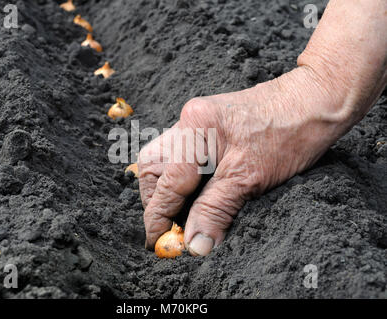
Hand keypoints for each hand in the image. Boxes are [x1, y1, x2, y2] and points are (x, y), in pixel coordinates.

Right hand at [138, 66, 347, 255]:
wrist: (315, 101)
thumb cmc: (289, 133)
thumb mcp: (249, 179)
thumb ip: (214, 211)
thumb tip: (195, 245)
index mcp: (194, 130)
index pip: (166, 184)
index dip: (159, 218)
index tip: (158, 243)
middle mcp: (188, 121)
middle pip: (152, 165)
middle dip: (155, 198)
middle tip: (169, 225)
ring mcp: (197, 121)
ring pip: (165, 159)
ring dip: (168, 188)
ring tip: (181, 212)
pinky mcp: (208, 125)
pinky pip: (183, 154)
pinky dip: (184, 177)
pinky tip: (197, 192)